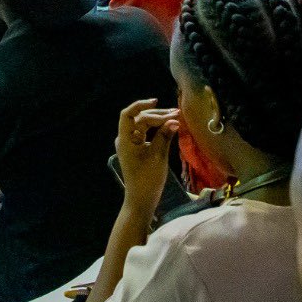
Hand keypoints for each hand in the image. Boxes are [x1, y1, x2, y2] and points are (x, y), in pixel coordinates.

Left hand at [112, 99, 177, 215]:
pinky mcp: (136, 150)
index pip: (128, 114)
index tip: (157, 101)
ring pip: (143, 125)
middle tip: (176, 114)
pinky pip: (145, 134)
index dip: (141, 105)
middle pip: (139, 118)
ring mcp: (130, 145)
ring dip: (158, 121)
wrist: (141, 200)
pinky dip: (156, 130)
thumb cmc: (148, 180)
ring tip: (176, 119)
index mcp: (125, 140)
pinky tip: (169, 127)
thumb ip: (164, 136)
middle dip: (157, 114)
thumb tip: (174, 120)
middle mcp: (125, 139)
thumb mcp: (158, 156)